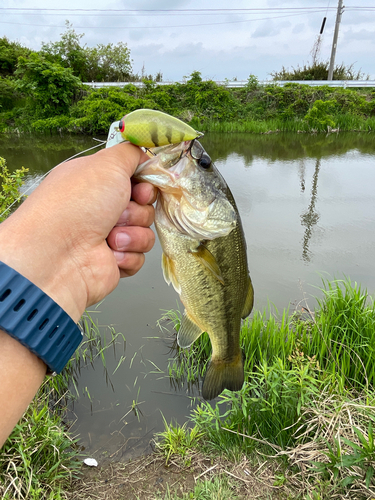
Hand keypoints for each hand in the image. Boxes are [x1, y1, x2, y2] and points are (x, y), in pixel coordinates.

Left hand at [0, 142, 156, 321]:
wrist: (59, 255)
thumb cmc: (76, 205)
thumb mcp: (107, 164)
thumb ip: (130, 154)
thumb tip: (144, 156)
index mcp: (96, 183)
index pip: (134, 180)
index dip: (144, 185)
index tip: (141, 189)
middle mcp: (100, 208)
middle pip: (144, 206)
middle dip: (137, 210)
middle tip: (119, 213)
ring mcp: (108, 236)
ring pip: (145, 231)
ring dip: (133, 233)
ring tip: (110, 238)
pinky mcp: (114, 260)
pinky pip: (140, 256)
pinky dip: (128, 254)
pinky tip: (110, 254)